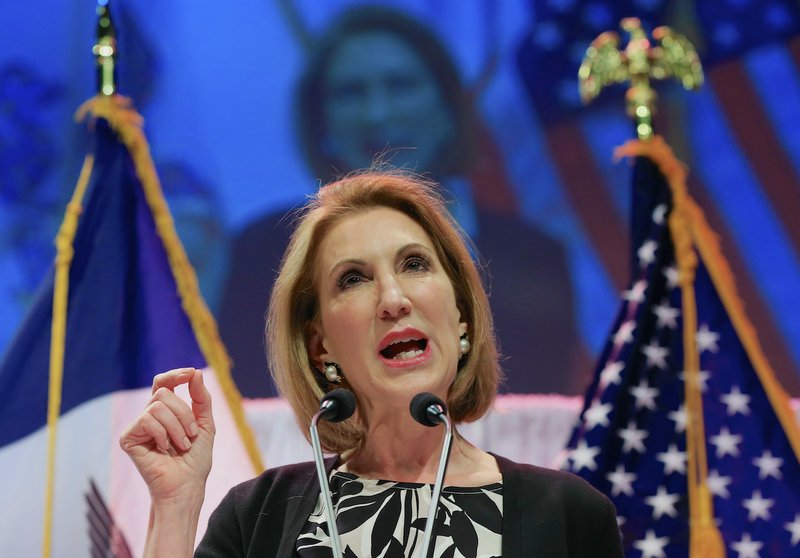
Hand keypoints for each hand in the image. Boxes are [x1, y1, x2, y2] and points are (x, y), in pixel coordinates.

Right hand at [119, 367, 214, 506]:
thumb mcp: (205, 423)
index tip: (189, 373)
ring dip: (177, 426)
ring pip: (157, 406)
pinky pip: (146, 419)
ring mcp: (138, 427)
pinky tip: (164, 449)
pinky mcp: (128, 438)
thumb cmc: (196, 459)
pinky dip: (162, 434)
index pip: (163, 383)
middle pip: (163, 393)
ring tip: (181, 445)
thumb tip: (194, 372)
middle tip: (191, 435)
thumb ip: (201, 398)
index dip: (174, 375)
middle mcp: (149, 416)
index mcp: (166, 411)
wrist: (187, 485)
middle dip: (184, 413)